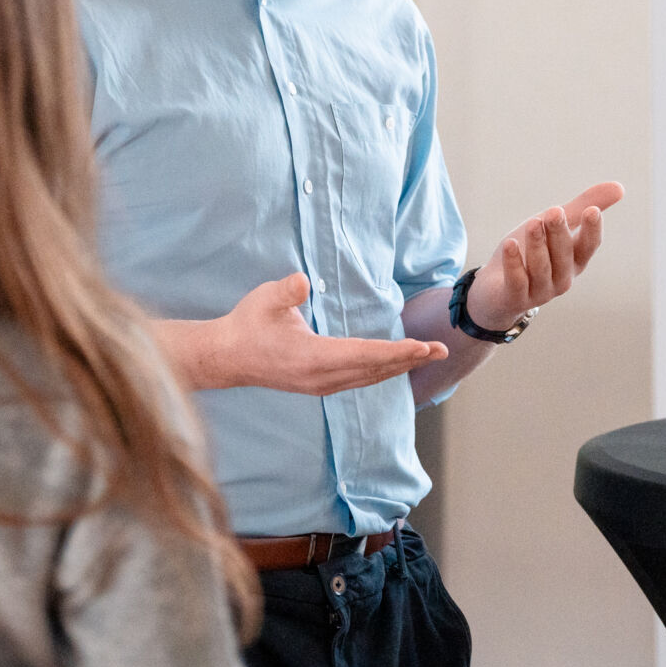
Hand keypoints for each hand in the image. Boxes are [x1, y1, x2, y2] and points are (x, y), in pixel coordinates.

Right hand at [158, 273, 446, 394]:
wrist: (225, 358)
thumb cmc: (246, 325)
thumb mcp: (264, 300)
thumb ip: (285, 291)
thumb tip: (302, 281)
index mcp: (312, 358)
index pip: (364, 355)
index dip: (396, 351)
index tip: (422, 347)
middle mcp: (320, 378)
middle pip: (373, 370)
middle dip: (408, 359)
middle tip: (440, 350)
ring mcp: (319, 385)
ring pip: (368, 378)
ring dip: (398, 367)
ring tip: (425, 356)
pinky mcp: (317, 384)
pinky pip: (358, 380)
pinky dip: (380, 372)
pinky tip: (393, 365)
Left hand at [461, 181, 621, 332]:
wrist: (497, 289)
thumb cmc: (531, 251)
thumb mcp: (553, 225)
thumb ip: (581, 207)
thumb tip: (620, 187)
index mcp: (575, 260)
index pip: (589, 246)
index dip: (592, 230)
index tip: (592, 211)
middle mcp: (562, 278)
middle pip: (564, 255)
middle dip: (560, 233)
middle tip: (555, 211)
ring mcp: (540, 291)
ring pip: (541, 267)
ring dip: (538, 244)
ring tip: (533, 223)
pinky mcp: (515, 298)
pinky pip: (517, 281)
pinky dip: (514, 263)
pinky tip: (509, 244)